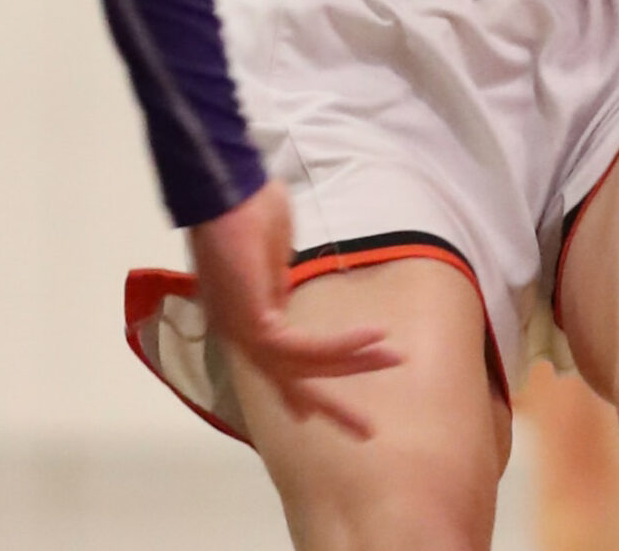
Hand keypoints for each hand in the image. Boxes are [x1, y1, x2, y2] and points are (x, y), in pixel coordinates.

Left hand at [189, 180, 398, 437]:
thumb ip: (278, 279)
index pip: (275, 363)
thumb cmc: (245, 207)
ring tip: (396, 360)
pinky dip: (342, 345)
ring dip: (354, 366)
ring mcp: (245, 333)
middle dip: (331, 406)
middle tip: (368, 431)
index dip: (295, 389)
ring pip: (304, 369)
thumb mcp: (270, 250)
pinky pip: (307, 347)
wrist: (222, 188)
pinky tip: (375, 337)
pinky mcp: (256, 325)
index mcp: (244, 315)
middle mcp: (240, 334)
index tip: (308, 415)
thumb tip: (283, 290)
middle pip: (290, 381)